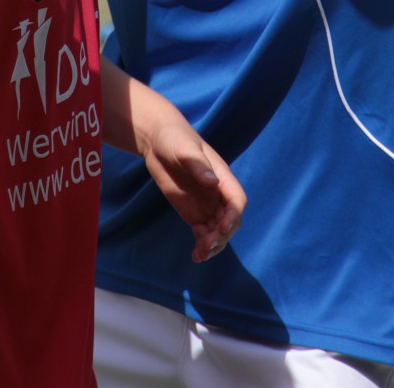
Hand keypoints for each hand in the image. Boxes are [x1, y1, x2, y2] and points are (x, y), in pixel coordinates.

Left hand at [141, 122, 245, 262]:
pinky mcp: (193, 213)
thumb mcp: (185, 148)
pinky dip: (202, 246)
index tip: (221, 227)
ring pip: (218, 231)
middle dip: (222, 235)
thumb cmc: (174, 138)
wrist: (157, 141)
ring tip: (200, 255)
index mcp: (222, 177)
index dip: (232, 216)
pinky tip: (196, 255)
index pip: (236, 201)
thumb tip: (213, 181)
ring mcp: (206, 205)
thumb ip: (198, 164)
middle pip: (230, 220)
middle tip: (206, 244)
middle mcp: (217, 193)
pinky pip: (203, 233)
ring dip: (213, 245)